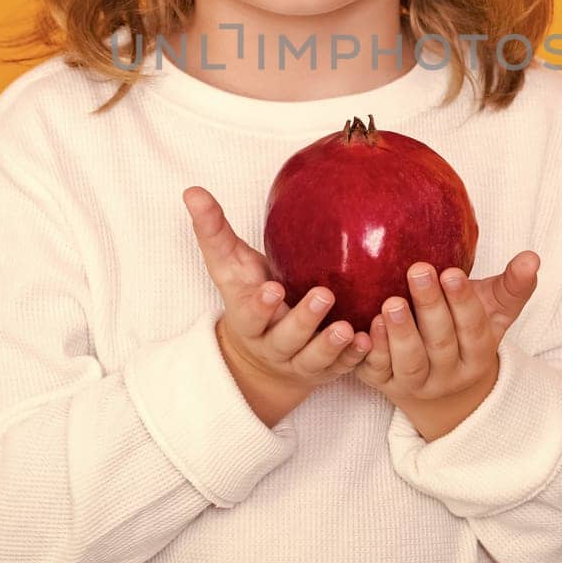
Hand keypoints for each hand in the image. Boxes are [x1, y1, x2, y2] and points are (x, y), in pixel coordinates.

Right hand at [183, 186, 372, 422]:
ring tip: (348, 327)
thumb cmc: (251, 294)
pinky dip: (356, 357)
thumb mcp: (231, 267)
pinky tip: (369, 340)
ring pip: (314, 359)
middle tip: (324, 296)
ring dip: (331, 345)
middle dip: (304, 320)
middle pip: (286, 339)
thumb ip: (214, 232)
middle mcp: (273, 345)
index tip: (273, 289)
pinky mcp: (326, 371)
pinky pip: (343, 368)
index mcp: (248, 319)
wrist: (264, 356)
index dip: (260, 306)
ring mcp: (300, 362)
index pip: (249, 315)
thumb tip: (191, 191)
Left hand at [356, 252, 539, 418]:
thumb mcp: (493, 312)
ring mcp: (415, 383)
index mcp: (478, 355)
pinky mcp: (383, 384)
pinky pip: (377, 372)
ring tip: (391, 302)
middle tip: (418, 269)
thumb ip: (513, 286)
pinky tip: (367, 326)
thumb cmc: (464, 333)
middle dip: (430, 307)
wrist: (437, 385)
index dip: (463, 302)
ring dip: (400, 334)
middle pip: (441, 343)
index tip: (452, 272)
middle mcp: (448, 375)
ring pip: (410, 364)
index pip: (474, 329)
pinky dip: (372, 351)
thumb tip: (531, 257)